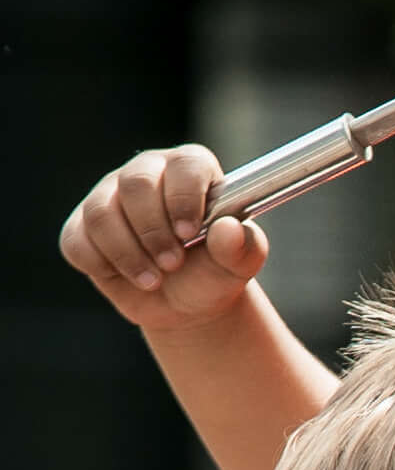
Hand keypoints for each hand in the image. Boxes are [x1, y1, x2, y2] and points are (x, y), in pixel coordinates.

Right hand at [58, 145, 272, 332]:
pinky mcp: (82, 227)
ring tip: (154, 280)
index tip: (190, 233)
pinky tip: (128, 277)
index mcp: (189, 170)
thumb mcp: (237, 265)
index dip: (184, 198)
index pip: (184, 165)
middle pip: (135, 184)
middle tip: (173, 264)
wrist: (186, 304)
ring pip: (101, 213)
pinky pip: (77, 240)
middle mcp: (146, 173)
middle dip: (153, 231)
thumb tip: (229, 230)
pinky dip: (101, 264)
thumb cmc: (213, 273)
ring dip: (127, 253)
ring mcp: (109, 197)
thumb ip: (242, 247)